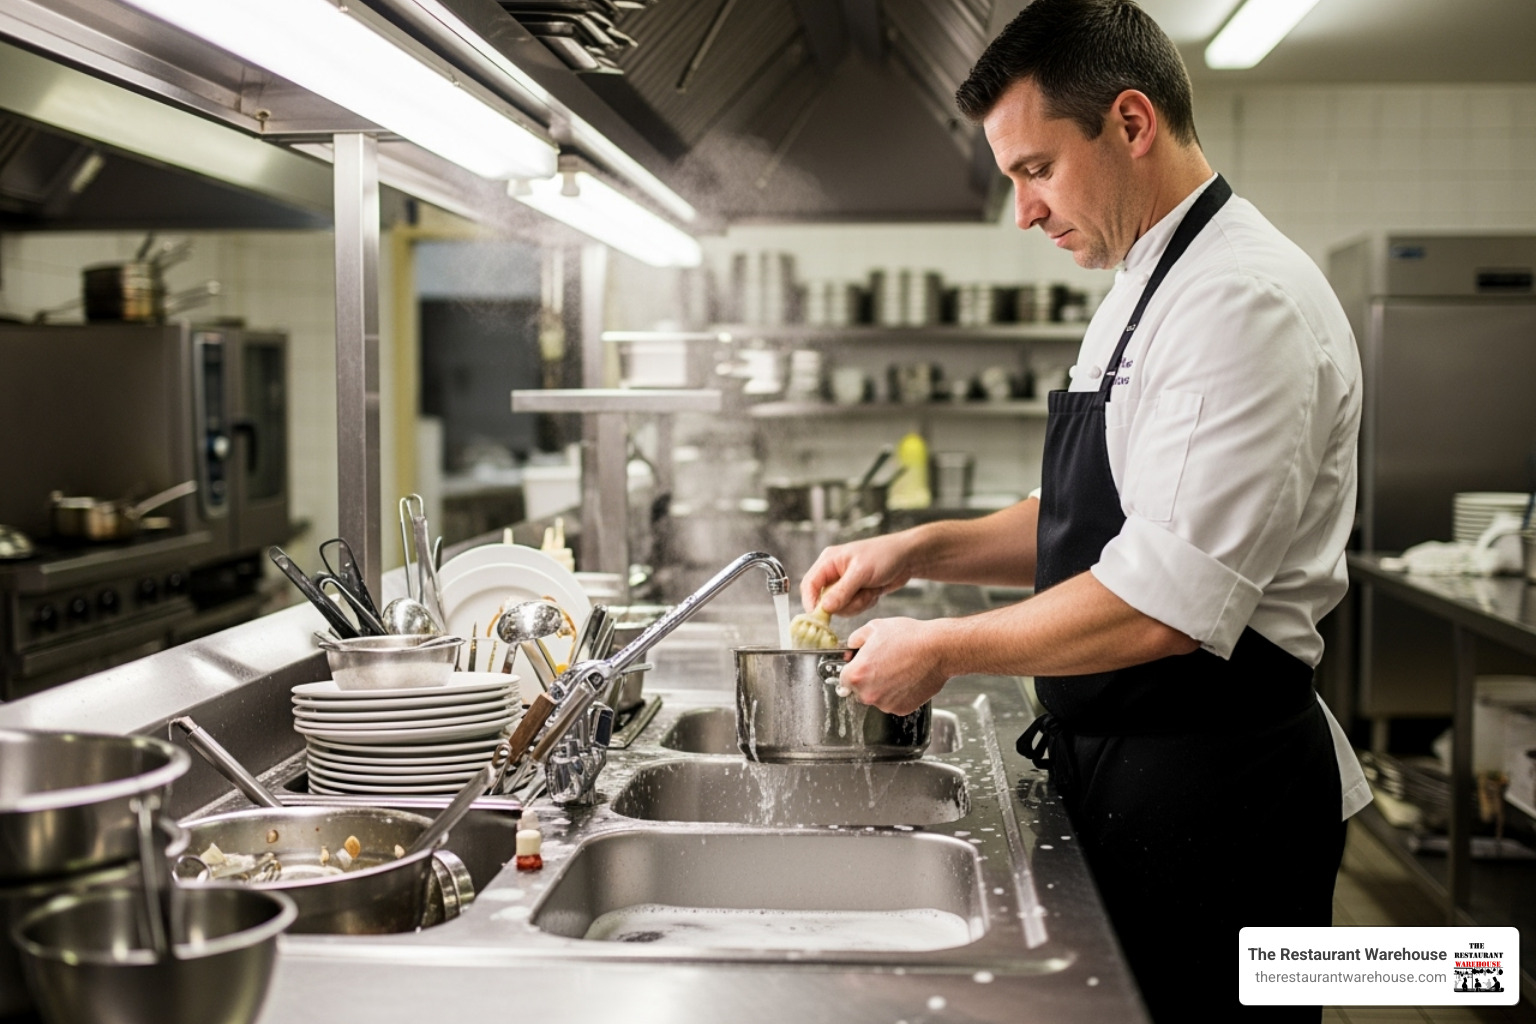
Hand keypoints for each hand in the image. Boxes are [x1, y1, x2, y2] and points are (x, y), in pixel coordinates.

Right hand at [799, 534, 914, 616]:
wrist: (907, 558)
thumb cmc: (884, 555)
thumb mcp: (861, 572)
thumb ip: (842, 591)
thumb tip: (825, 608)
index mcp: (829, 561)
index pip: (809, 585)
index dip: (811, 602)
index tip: (820, 617)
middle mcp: (834, 573)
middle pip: (825, 601)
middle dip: (845, 603)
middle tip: (861, 594)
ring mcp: (845, 584)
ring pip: (841, 607)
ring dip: (858, 603)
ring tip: (871, 589)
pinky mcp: (855, 592)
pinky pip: (853, 608)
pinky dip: (866, 603)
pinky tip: (875, 590)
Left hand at [840, 617, 947, 715]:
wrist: (938, 649)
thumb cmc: (908, 637)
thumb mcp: (874, 628)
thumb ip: (855, 639)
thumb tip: (850, 649)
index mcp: (857, 675)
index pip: (843, 679)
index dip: (852, 670)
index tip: (860, 665)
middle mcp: (868, 694)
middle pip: (859, 691)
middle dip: (867, 679)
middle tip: (884, 664)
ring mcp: (885, 704)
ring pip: (877, 697)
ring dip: (883, 687)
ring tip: (898, 669)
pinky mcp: (902, 709)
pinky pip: (893, 703)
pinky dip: (898, 694)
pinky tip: (907, 678)